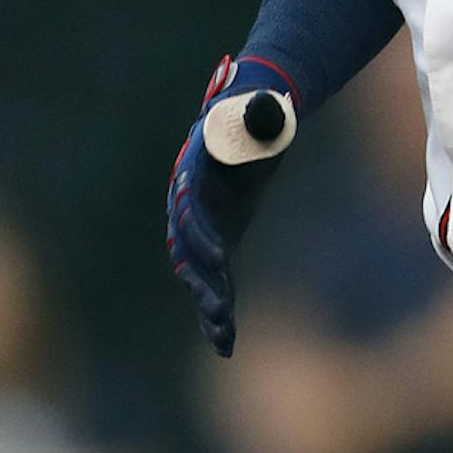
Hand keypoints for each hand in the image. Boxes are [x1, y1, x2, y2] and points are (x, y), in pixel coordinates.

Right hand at [165, 57, 295, 357]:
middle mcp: (188, 203)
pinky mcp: (217, 243)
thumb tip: (265, 109)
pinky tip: (226, 345)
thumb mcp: (258, 108)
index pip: (191, 206)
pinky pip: (215, 281)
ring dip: (209, 305)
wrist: (251, 120)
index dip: (202, 233)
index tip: (221, 258)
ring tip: (223, 338)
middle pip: (188, 246)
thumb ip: (259, 112)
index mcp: (193, 170)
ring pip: (198, 273)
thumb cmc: (255, 110)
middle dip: (202, 279)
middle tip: (219, 308)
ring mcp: (201, 226)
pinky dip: (219, 311)